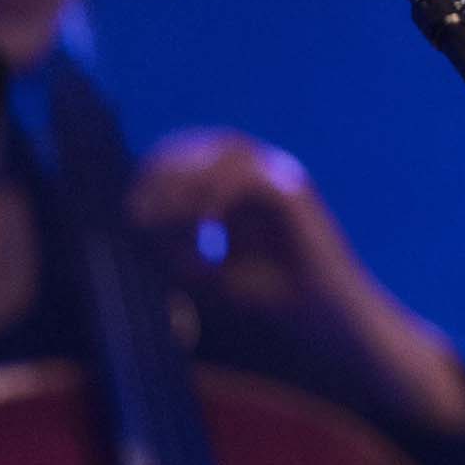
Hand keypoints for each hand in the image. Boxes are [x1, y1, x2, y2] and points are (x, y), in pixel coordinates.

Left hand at [129, 129, 464, 433]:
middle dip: (165, 172)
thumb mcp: (209, 271)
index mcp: (245, 188)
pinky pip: (246, 178)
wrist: (330, 321)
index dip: (158, 174)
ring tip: (163, 219)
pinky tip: (200, 226)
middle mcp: (267, 173)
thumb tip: (136, 220)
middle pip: (205, 143)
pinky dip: (215, 196)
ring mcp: (284, 178)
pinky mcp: (296, 194)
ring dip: (186, 182)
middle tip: (140, 211)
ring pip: (225, 151)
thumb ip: (177, 244)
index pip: (194, 155)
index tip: (133, 213)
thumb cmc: (275, 299)